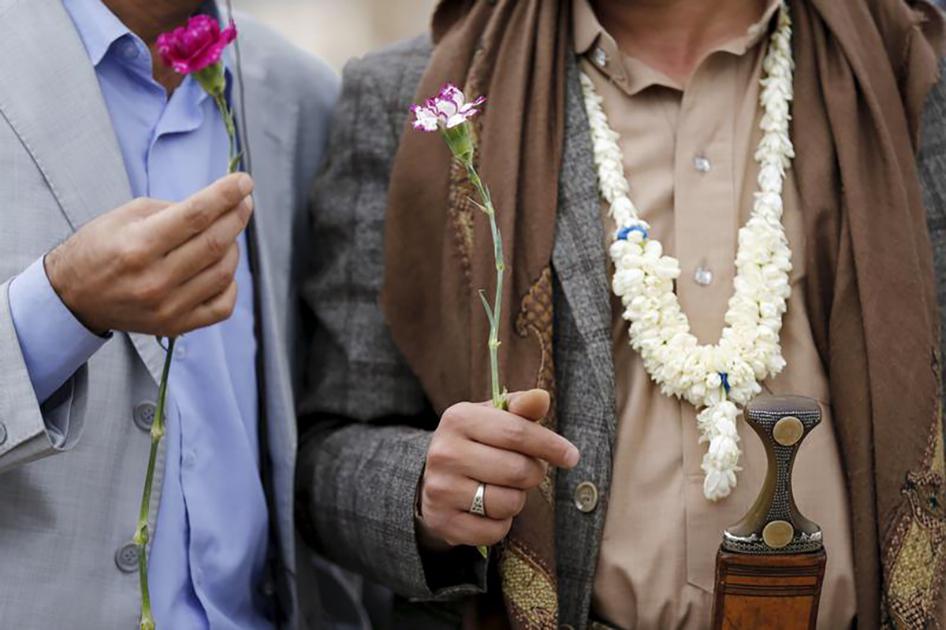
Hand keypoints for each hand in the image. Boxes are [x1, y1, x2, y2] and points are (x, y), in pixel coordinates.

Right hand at [46, 173, 253, 336]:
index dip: (225, 195)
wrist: (74, 298)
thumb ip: (171, 210)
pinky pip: (223, 306)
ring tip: (227, 233)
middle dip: (237, 216)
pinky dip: (230, 283)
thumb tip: (215, 205)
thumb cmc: (99, 250)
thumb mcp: (124, 216)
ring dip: (233, 247)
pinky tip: (220, 268)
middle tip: (244, 201)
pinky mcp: (176, 326)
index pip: (195, 215)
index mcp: (138, 246)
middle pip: (215, 243)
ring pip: (224, 272)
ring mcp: (168, 307)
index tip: (244, 181)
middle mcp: (155, 280)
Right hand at [418, 389, 579, 549]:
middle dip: (534, 473)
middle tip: (529, 471)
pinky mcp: (443, 521)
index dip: (550, 445)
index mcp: (458, 418)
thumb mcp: (494, 418)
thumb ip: (521, 408)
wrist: (431, 478)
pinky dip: (501, 524)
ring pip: (508, 503)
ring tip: (504, 489)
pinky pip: (494, 530)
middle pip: (517, 471)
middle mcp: (444, 452)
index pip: (517, 432)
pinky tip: (489, 510)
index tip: (571, 456)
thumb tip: (542, 398)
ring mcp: (440, 489)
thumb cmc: (476, 443)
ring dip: (517, 500)